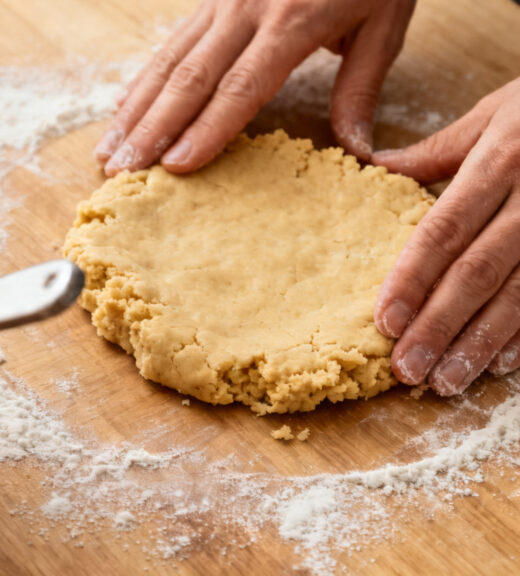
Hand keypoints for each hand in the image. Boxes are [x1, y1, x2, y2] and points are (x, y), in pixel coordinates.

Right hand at [95, 0, 415, 175]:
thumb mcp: (384, 25)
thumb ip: (361, 89)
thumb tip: (359, 153)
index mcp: (292, 22)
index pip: (240, 87)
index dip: (206, 128)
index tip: (176, 165)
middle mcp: (245, 11)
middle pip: (190, 79)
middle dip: (152, 129)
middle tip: (122, 170)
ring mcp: (221, 2)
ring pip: (168, 62)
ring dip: (135, 110)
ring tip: (108, 151)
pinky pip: (169, 43)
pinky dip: (142, 80)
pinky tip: (121, 109)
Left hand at [371, 77, 519, 395]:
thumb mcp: (496, 111)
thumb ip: (437, 150)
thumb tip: (374, 165)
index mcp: (502, 159)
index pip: (445, 228)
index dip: (413, 277)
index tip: (384, 319)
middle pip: (479, 271)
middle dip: (439, 325)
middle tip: (406, 369)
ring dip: (480, 343)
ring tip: (445, 381)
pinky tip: (499, 365)